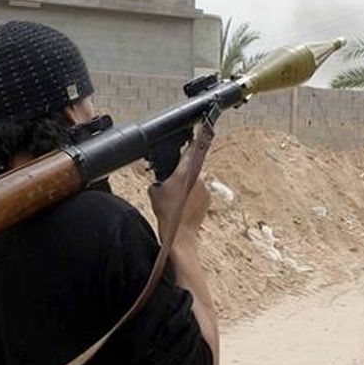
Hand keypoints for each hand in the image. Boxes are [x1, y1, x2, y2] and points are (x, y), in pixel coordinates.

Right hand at [148, 128, 212, 242]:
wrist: (180, 233)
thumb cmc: (167, 213)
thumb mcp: (154, 191)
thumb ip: (159, 179)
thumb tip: (162, 177)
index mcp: (185, 171)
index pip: (191, 149)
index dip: (192, 141)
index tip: (198, 130)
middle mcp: (199, 176)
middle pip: (192, 166)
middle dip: (184, 172)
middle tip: (173, 183)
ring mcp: (206, 188)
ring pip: (196, 179)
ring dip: (189, 185)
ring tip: (178, 198)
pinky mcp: (209, 198)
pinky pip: (201, 191)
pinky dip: (194, 194)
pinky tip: (184, 204)